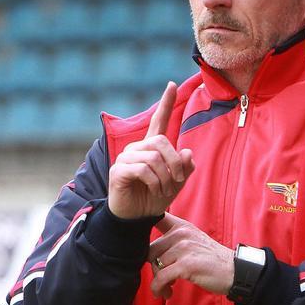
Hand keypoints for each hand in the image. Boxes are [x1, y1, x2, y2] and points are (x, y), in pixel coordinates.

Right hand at [108, 82, 195, 219]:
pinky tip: (155, 191)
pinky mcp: (118, 171)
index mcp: (150, 147)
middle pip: (161, 142)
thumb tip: (186, 152)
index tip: (172, 85)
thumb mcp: (177, 183)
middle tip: (178, 180)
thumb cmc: (154, 199)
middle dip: (175, 162)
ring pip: (153, 157)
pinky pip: (142, 169)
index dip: (165, 103)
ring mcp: (125, 158)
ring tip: (164, 190)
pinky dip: (154, 182)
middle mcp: (136, 148)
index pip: (158, 121)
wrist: (136, 219)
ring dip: (165, 177)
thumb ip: (185, 167)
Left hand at [147, 213, 234, 298]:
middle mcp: (182, 234)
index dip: (143, 230)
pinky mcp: (186, 265)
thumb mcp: (194, 240)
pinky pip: (161, 279)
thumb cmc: (212, 260)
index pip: (156, 219)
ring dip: (159, 282)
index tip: (139, 244)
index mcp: (182, 226)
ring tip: (168, 288)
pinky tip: (166, 293)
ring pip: (155, 267)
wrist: (235, 271)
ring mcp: (184, 248)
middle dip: (154, 268)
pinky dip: (159, 289)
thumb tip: (149, 251)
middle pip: (150, 251)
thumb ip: (175, 240)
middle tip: (164, 279)